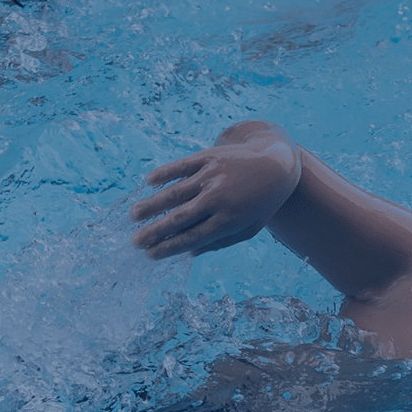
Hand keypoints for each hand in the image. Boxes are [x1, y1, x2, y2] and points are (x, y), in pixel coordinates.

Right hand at [130, 128, 300, 258]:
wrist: (277, 164)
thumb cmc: (260, 203)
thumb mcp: (248, 228)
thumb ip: (219, 242)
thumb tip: (188, 252)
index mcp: (229, 221)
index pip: (191, 237)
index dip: (169, 247)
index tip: (150, 254)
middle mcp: (218, 199)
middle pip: (180, 218)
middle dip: (155, 231)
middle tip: (134, 240)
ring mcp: (212, 176)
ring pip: (176, 192)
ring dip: (152, 204)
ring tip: (134, 214)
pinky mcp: (209, 157)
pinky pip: (182, 166)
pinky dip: (165, 173)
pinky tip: (149, 182)